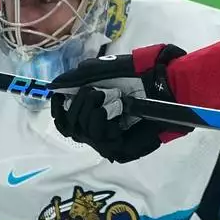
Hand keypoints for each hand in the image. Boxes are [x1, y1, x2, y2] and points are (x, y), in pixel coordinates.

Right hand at [50, 45, 184, 161]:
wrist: (164, 82)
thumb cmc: (139, 73)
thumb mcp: (103, 69)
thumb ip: (77, 78)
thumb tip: (54, 86)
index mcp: (94, 110)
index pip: (65, 120)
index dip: (58, 109)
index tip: (58, 96)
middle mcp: (100, 127)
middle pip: (69, 128)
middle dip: (76, 105)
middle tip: (95, 92)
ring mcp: (110, 140)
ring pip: (82, 133)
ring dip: (89, 111)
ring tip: (107, 97)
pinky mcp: (122, 149)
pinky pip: (99, 140)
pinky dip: (100, 121)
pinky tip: (112, 111)